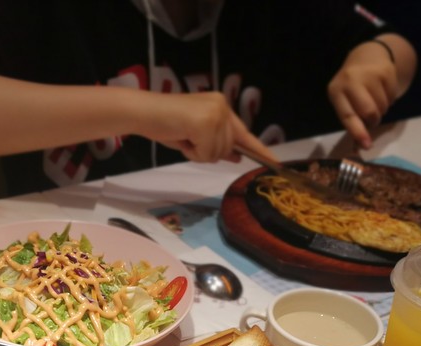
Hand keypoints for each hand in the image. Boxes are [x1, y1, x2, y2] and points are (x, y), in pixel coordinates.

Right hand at [135, 91, 274, 163]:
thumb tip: (236, 155)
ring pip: (217, 153)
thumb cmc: (166, 124)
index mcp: (221, 106)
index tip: (275, 163)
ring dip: (198, 152)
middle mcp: (222, 106)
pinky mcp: (206, 123)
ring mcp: (216, 114)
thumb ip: (218, 144)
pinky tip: (181, 138)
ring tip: (183, 137)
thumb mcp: (196, 136)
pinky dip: (193, 153)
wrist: (145, 112)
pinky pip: (207, 154)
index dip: (260, 150)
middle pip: (228, 148)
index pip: (244, 133)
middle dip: (208, 151)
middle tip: (187, 139)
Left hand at [327, 41, 400, 148]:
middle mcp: (351, 80)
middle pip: (369, 112)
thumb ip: (353, 124)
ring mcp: (369, 74)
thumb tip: (361, 148)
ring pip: (383, 106)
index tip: (366, 145)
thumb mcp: (346, 102)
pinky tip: (383, 91)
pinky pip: (393, 97)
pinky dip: (390, 99)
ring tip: (376, 100)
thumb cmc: (352, 88)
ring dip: (382, 110)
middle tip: (372, 117)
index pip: (347, 115)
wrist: (367, 57)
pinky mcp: (386, 71)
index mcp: (336, 91)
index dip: (357, 131)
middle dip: (373, 120)